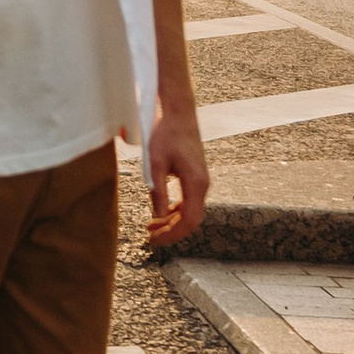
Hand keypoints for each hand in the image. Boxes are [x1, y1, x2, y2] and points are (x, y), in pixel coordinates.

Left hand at [143, 103, 209, 256]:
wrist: (178, 112)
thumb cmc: (166, 133)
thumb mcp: (155, 162)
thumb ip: (157, 190)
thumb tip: (157, 216)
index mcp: (196, 183)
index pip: (189, 221)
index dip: (173, 235)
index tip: (155, 241)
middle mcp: (203, 184)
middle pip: (191, 219)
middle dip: (171, 231)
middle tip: (150, 238)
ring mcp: (201, 180)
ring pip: (190, 211)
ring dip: (172, 221)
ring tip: (151, 227)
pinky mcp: (195, 175)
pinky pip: (189, 200)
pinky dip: (176, 210)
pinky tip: (161, 212)